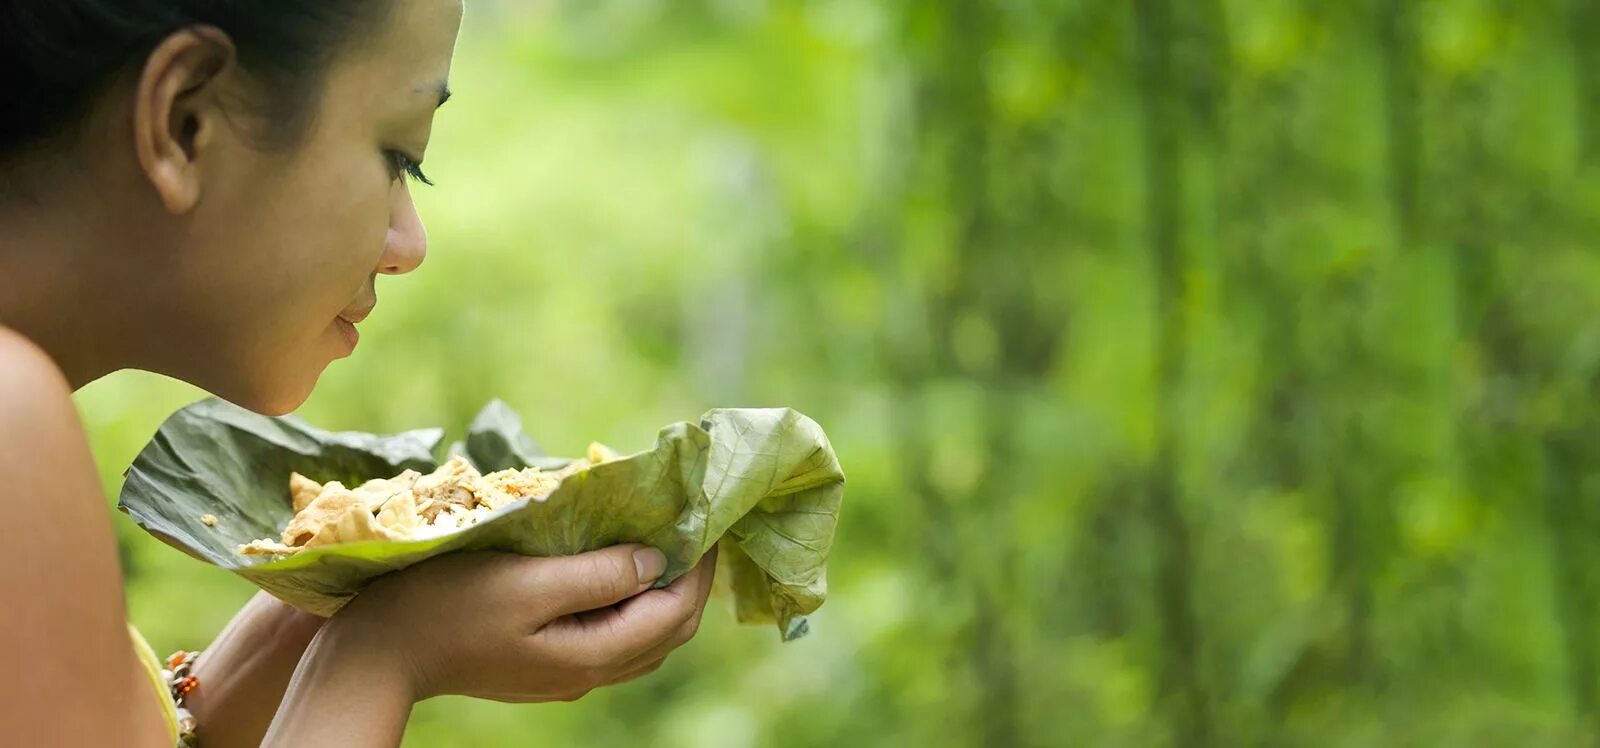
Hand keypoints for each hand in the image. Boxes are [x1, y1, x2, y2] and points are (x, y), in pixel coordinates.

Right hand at [329, 544, 716, 702]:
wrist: (380, 653)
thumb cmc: (446, 607)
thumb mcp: (525, 583)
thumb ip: (596, 575)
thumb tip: (654, 560)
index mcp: (590, 656)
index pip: (674, 613)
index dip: (698, 567)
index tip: (706, 518)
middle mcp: (587, 673)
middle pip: (667, 631)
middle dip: (689, 579)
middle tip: (695, 525)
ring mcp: (566, 673)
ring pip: (642, 637)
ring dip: (662, 591)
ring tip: (665, 539)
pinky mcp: (545, 663)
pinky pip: (611, 634)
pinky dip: (629, 601)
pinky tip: (618, 567)